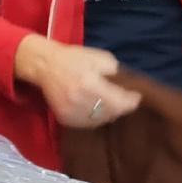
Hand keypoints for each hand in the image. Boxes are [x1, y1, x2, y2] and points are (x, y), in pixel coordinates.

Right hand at [14, 35, 139, 130]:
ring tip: (109, 102)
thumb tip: (130, 87)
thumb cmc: (75, 59)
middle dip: (121, 106)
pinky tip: (95, 108)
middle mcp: (80, 100)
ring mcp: (71, 112)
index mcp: (90, 83)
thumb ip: (116, 73)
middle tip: (123, 99)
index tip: (136, 97)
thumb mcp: (101, 58)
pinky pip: (88, 124)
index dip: (131, 101)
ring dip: (109, 113)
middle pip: (112, 113)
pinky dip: (95, 118)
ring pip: (101, 121)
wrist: (45, 66)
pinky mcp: (65, 119)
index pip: (120, 102)